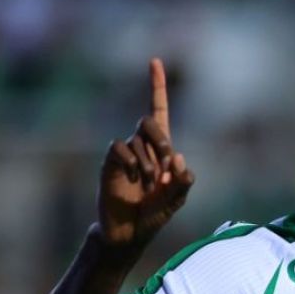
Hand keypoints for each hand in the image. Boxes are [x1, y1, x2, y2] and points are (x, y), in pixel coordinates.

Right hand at [97, 58, 193, 246]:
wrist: (130, 232)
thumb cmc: (155, 213)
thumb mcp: (177, 199)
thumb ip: (184, 181)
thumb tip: (179, 157)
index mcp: (161, 150)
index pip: (159, 112)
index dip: (156, 87)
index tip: (154, 61)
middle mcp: (142, 147)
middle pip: (150, 121)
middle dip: (162, 140)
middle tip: (168, 164)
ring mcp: (125, 154)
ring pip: (139, 139)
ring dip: (150, 161)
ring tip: (151, 182)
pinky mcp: (109, 163)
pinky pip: (119, 148)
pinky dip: (132, 162)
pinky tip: (134, 178)